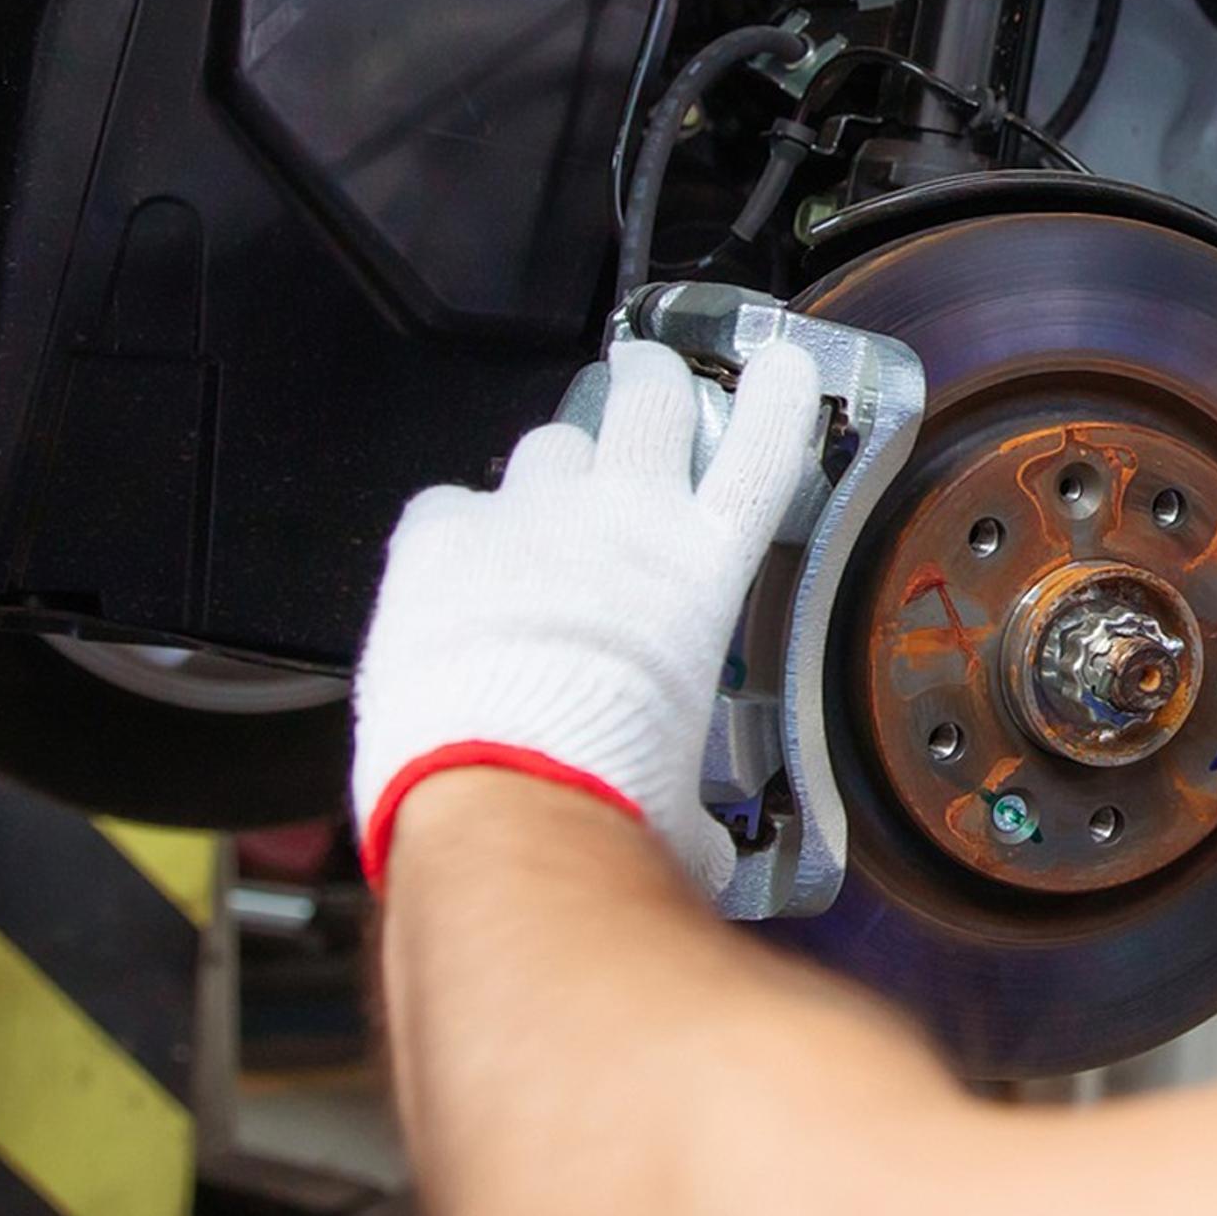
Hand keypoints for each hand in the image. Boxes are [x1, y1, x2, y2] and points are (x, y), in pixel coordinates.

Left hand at [350, 338, 824, 892]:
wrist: (500, 793)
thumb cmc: (609, 796)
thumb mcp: (687, 794)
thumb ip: (699, 797)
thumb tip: (702, 848)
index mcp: (703, 569)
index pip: (762, 448)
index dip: (774, 397)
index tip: (777, 367)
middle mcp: (623, 518)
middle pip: (650, 400)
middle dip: (651, 380)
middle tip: (646, 379)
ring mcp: (527, 515)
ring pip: (550, 442)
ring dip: (555, 466)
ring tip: (545, 508)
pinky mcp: (439, 534)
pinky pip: (449, 503)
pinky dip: (455, 528)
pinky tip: (452, 570)